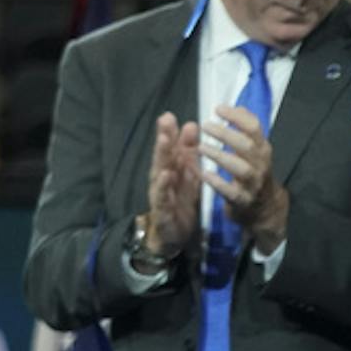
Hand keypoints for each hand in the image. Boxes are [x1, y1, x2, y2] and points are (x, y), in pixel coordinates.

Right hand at [143, 111, 201, 256]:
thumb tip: (190, 124)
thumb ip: (189, 153)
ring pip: (160, 170)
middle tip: (165, 120)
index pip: (171, 148)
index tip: (170, 116)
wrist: (175, 235)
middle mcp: (163, 177)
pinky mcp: (162, 208)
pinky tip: (166, 174)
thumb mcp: (189, 175)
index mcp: (173, 168)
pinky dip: (162, 184)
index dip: (171, 132)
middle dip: (164, 137)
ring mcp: (161, 192)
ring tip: (163, 139)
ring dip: (161, 155)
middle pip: (164, 155)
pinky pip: (162, 195)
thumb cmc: (180, 201)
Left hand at [200, 103, 288, 250]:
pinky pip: (231, 192)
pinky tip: (204, 173)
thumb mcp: (255, 151)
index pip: (254, 127)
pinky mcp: (243, 200)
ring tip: (201, 147)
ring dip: (220, 156)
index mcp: (262, 149)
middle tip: (205, 125)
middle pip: (247, 146)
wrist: (264, 209)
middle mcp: (260, 164)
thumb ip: (246, 130)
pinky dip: (218, 182)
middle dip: (226, 134)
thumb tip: (238, 107)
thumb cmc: (254, 173)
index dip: (236, 116)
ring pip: (240, 168)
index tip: (217, 108)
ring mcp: (253, 183)